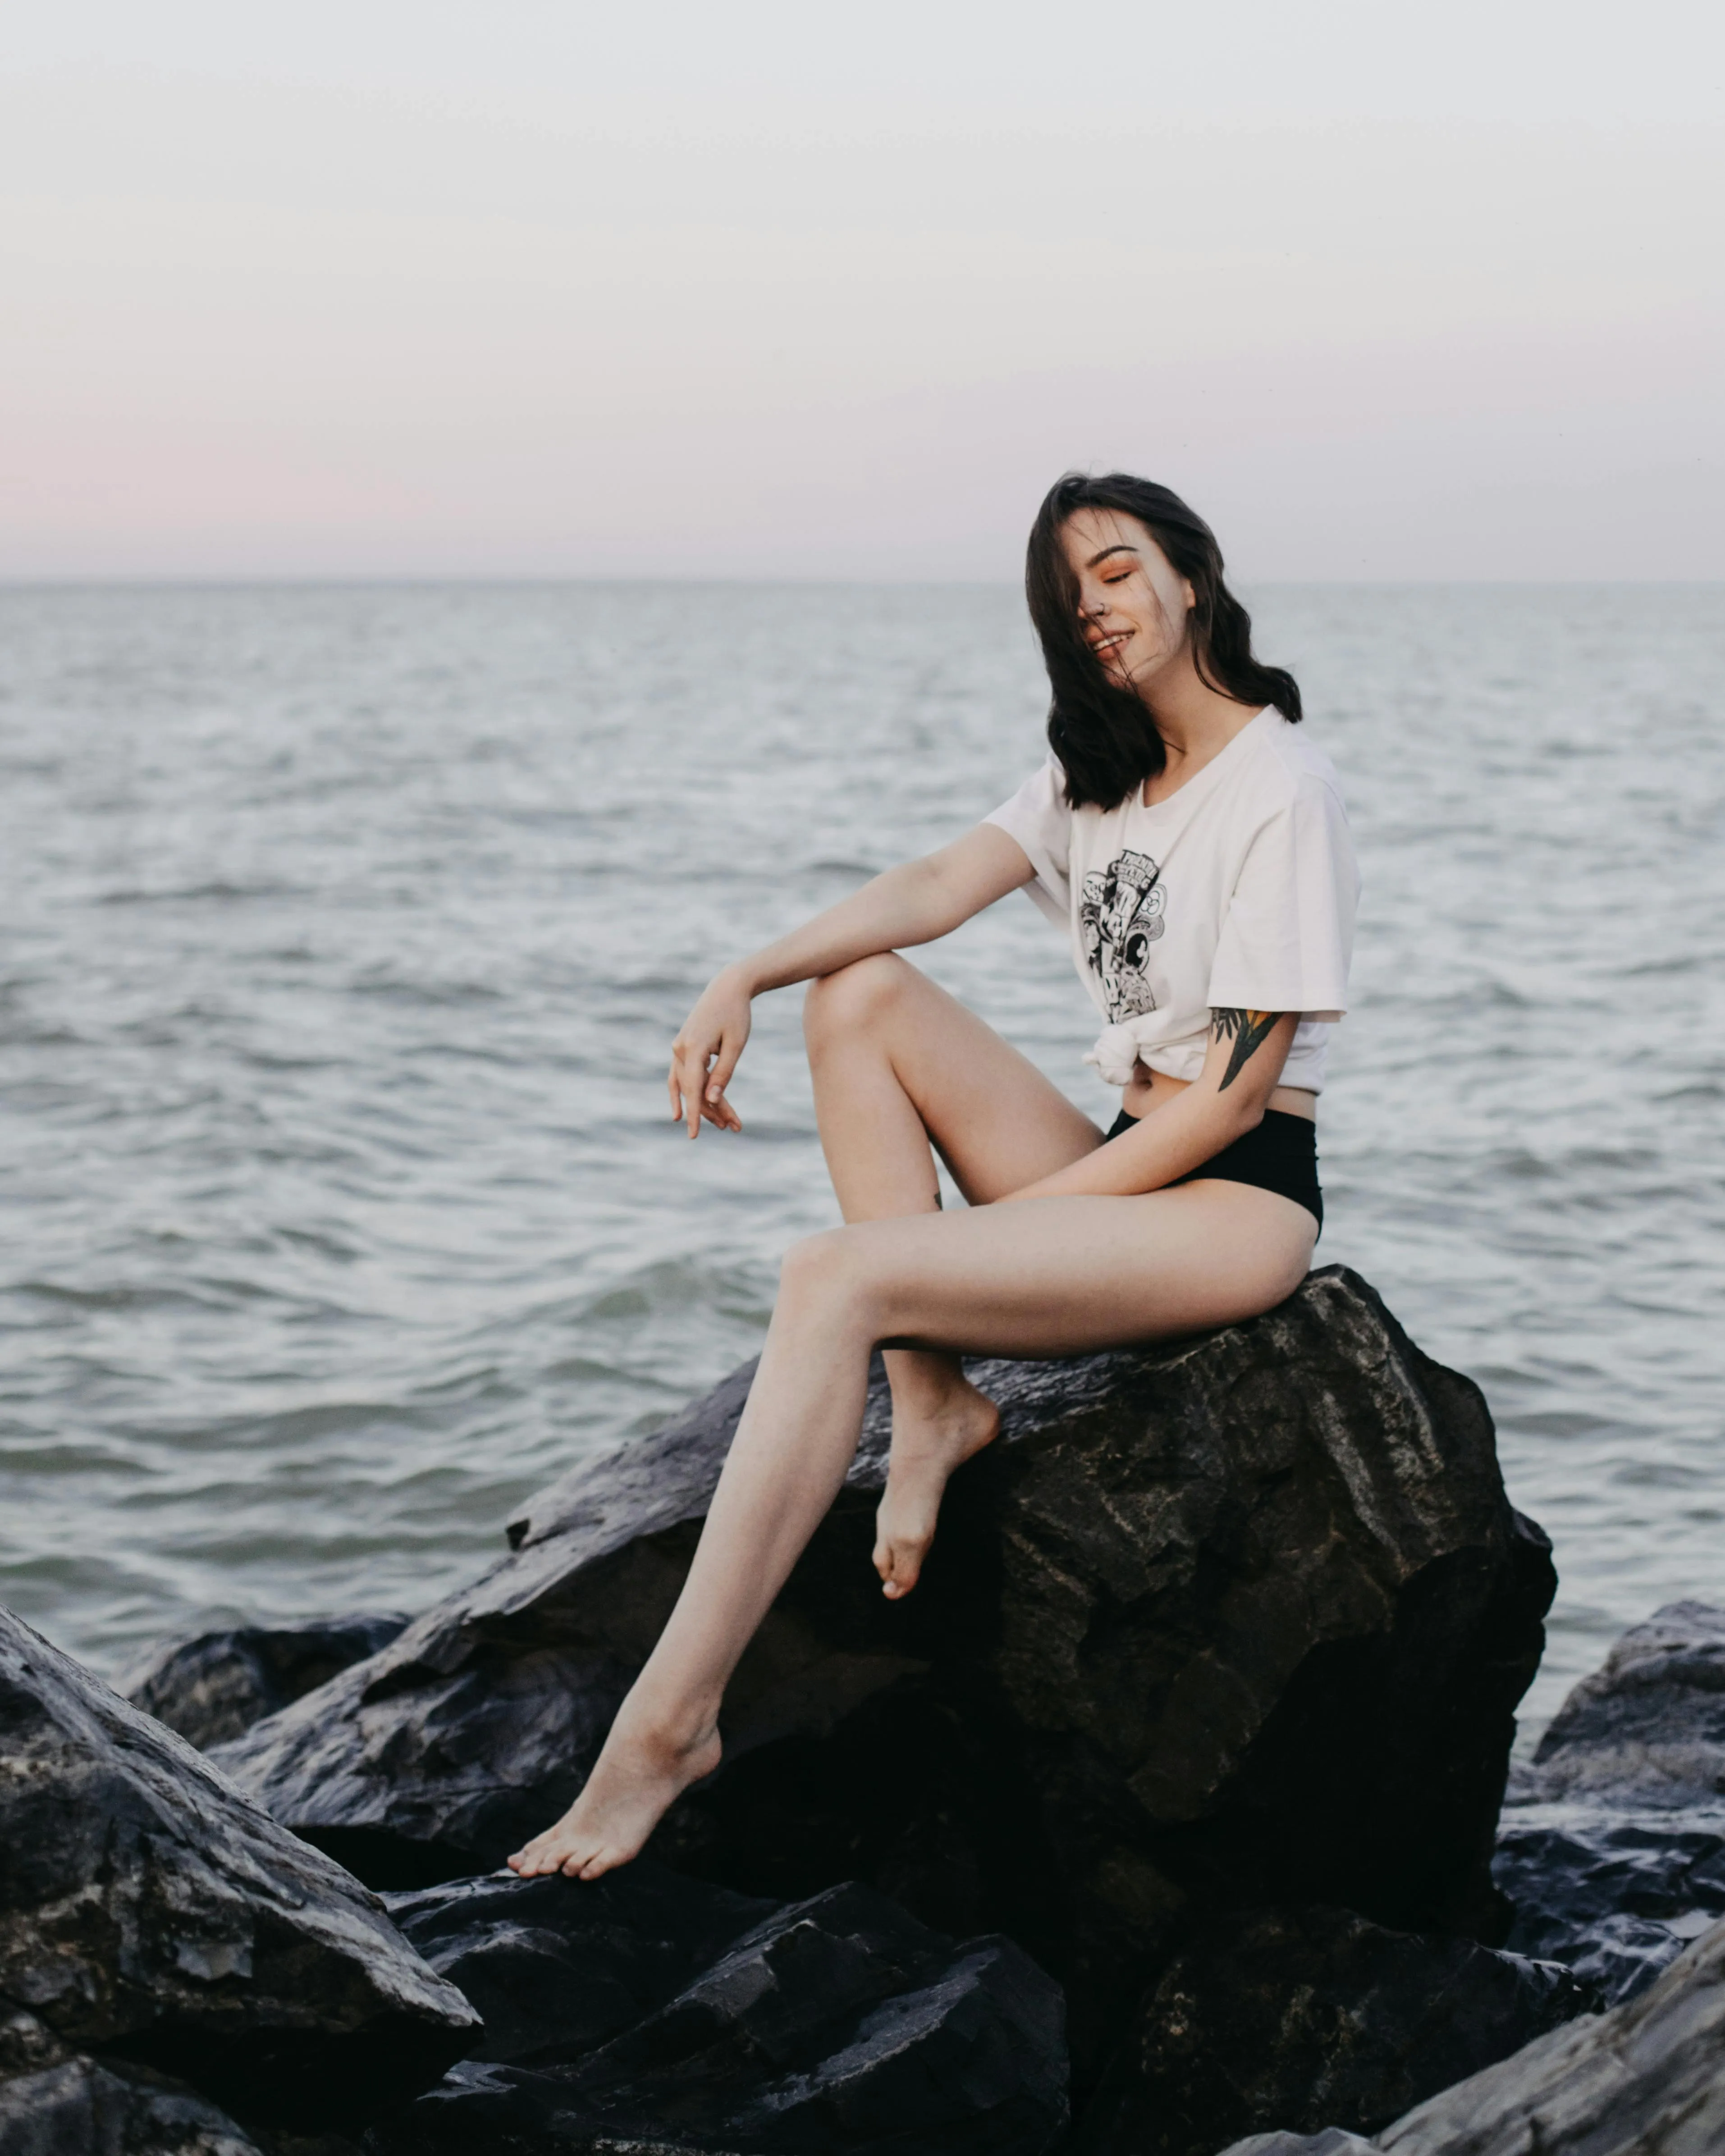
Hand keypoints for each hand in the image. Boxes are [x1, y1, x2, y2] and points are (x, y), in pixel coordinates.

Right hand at [669, 967, 751, 1137]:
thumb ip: (724, 1074)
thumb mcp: (736, 1045)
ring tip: (722, 1124)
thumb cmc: (736, 1015)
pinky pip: (683, 1074)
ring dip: (702, 1104)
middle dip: (710, 1111)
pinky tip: (691, 1109)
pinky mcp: (683, 1046)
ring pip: (686, 1084)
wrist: (727, 987)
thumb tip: (711, 1101)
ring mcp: (679, 1047)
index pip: (692, 1089)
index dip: (694, 1115)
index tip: (694, 1136)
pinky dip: (690, 1091)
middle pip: (692, 1089)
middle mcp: (681, 1049)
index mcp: (694, 1048)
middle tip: (733, 1128)